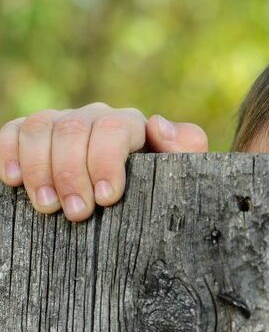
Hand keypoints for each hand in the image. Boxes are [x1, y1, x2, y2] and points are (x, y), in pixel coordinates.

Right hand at [0, 102, 208, 220]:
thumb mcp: (185, 174)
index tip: (106, 199)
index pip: (114, 129)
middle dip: (71, 173)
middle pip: (74, 129)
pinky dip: (9, 152)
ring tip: (47, 207)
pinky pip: (14, 131)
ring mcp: (63, 124)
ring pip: (41, 128)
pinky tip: (13, 181)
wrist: (142, 205)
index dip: (106, 161)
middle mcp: (95, 118)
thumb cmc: (166, 191)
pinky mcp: (35, 137)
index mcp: (132, 125)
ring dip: (40, 168)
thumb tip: (157, 124)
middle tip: (77, 214)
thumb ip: (187, 148)